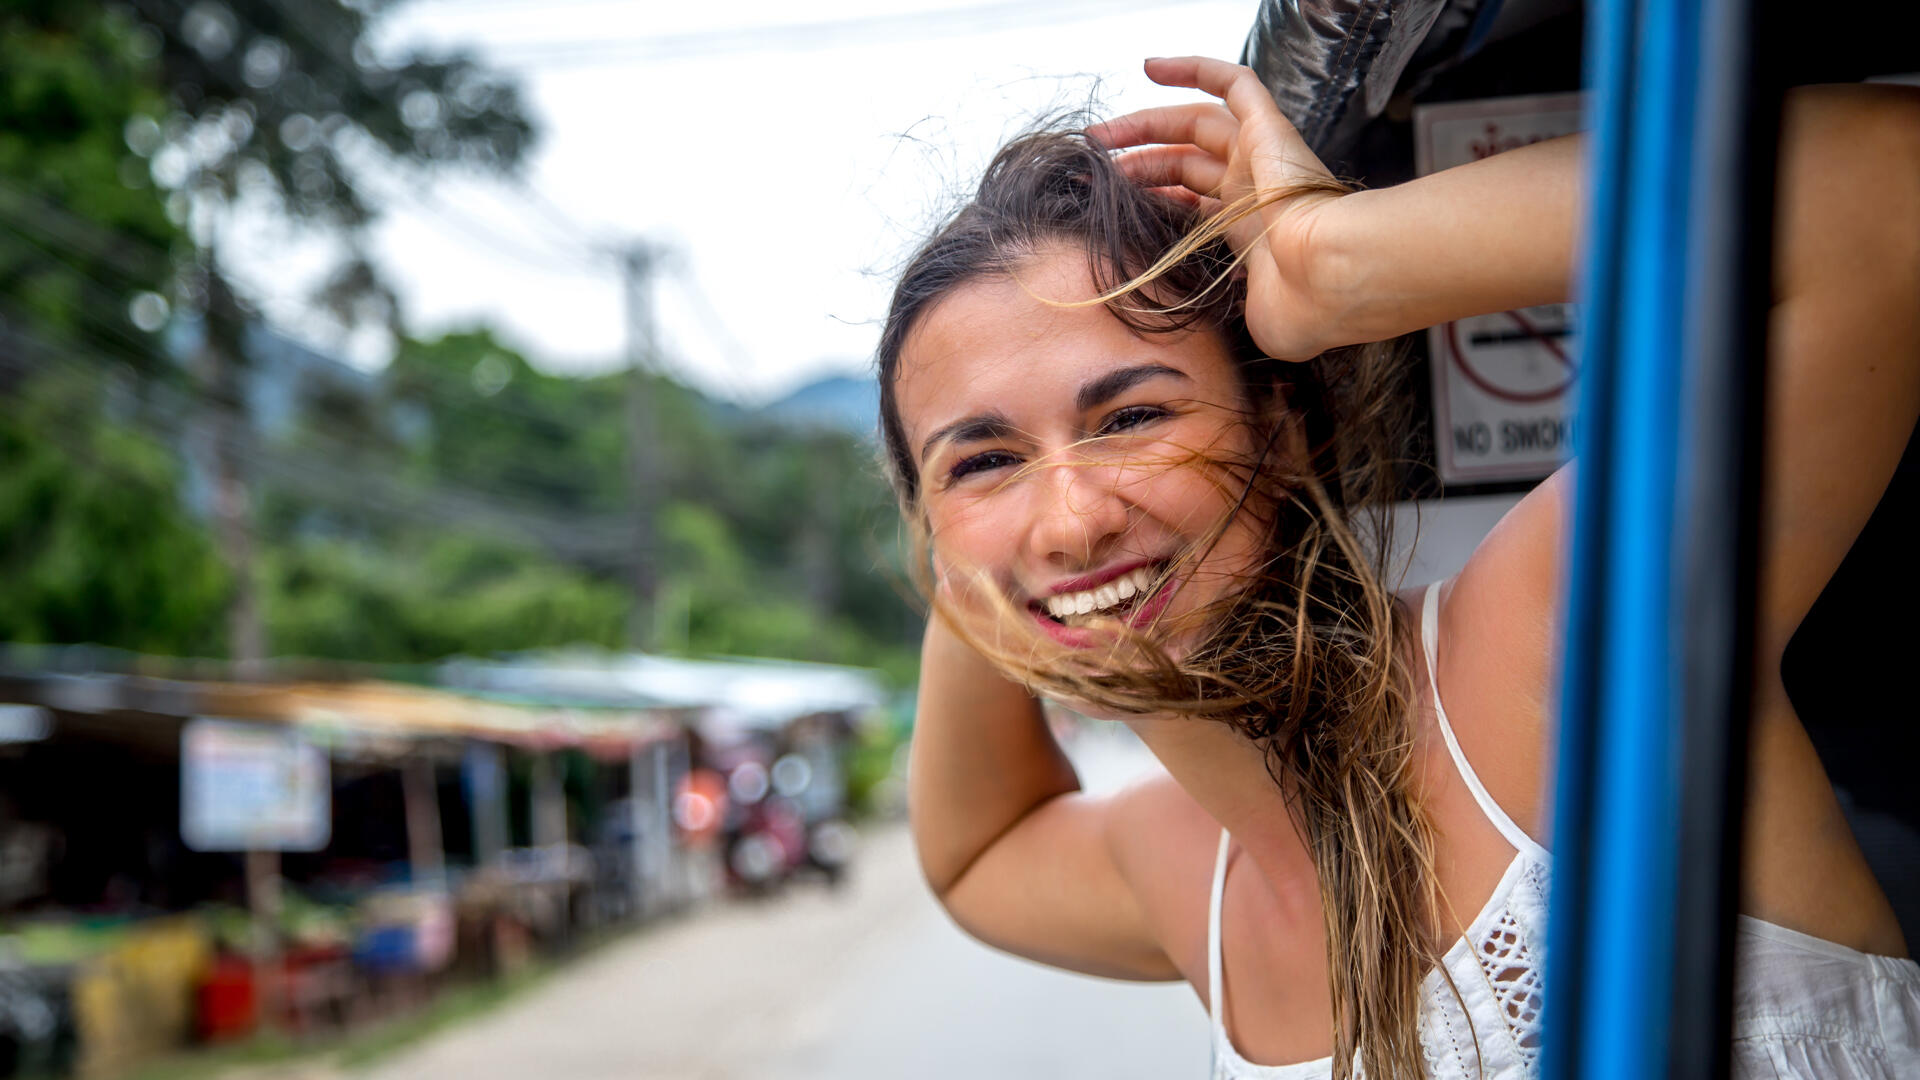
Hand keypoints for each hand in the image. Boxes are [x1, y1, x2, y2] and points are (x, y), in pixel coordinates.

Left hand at [1089, 57, 1348, 361]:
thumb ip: (1217, 310)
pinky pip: (1233, 83)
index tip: (1107, 205)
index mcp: (1249, 234)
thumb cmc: (1296, 308)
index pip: (1192, 203)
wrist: (1330, 278)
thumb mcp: (1247, 319)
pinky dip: (1194, 68)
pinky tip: (1150, 67)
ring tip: (1098, 135)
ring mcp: (1262, 157)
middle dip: (1136, 163)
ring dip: (1144, 123)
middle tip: (1092, 168)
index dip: (1152, 198)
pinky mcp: (1270, 128)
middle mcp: (1254, 190)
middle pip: (1183, 163)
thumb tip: (1182, 322)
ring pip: (1194, 123)